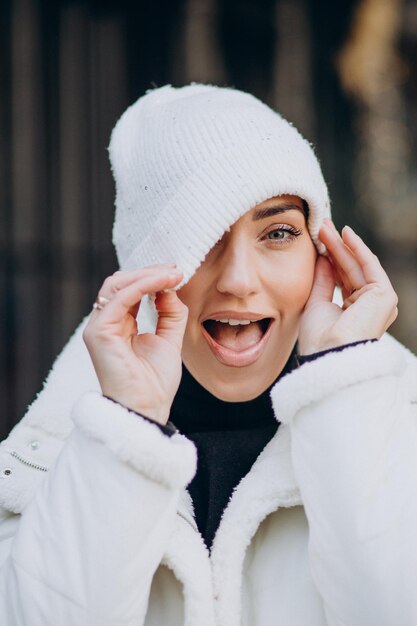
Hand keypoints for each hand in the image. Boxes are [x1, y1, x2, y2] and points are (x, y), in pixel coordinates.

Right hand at [83, 264, 187, 424]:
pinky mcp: (99, 332)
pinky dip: (143, 286)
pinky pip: (120, 298)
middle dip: (150, 272)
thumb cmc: (155, 383)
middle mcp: (105, 323)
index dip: (152, 277)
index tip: (177, 272)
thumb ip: (170, 313)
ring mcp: (99, 326)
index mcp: (119, 324)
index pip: (130, 290)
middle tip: (177, 269)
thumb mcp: (169, 340)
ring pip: (117, 284)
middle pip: (120, 282)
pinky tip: (163, 282)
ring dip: (148, 275)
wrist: (147, 409)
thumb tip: (170, 287)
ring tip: (174, 274)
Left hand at [297, 218, 397, 355]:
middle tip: (320, 227)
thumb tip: (322, 256)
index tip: (316, 241)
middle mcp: (368, 307)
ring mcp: (379, 302)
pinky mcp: (385, 296)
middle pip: (349, 270)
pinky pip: (369, 265)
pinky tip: (344, 233)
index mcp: (353, 313)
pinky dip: (357, 248)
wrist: (328, 353)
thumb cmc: (319, 338)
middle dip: (334, 247)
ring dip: (341, 244)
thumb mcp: (316, 302)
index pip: (342, 279)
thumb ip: (323, 279)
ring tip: (324, 227)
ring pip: (357, 265)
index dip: (329, 259)